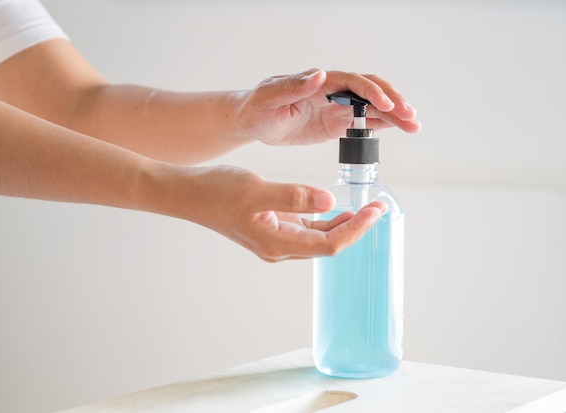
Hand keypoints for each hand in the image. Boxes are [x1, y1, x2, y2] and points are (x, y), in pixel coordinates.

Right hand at [174, 165, 386, 261]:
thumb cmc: (217, 191)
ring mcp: (274, 239)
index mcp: (277, 243)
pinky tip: (333, 207)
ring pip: (317, 238)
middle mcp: (279, 247)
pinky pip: (304, 229)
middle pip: (327, 245)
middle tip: (378, 208)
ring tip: (364, 209)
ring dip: (342, 225)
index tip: (375, 212)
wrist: (188, 194)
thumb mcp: (257, 190)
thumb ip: (293, 196)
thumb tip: (328, 200)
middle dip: (356, 228)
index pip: (329, 244)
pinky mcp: (270, 228)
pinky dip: (323, 220)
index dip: (356, 230)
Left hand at [237, 68, 420, 145]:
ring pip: (371, 108)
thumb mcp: (270, 97)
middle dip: (392, 102)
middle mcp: (332, 91)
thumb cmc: (258, 107)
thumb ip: (293, 87)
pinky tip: (398, 129)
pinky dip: (381, 126)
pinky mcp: (336, 123)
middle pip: (369, 92)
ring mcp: (336, 107)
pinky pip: (363, 123)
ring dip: (393, 115)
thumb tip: (320, 75)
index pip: (352, 82)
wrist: (254, 122)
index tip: (386, 104)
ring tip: (413, 125)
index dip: (370, 92)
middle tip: (410, 116)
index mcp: (319, 82)